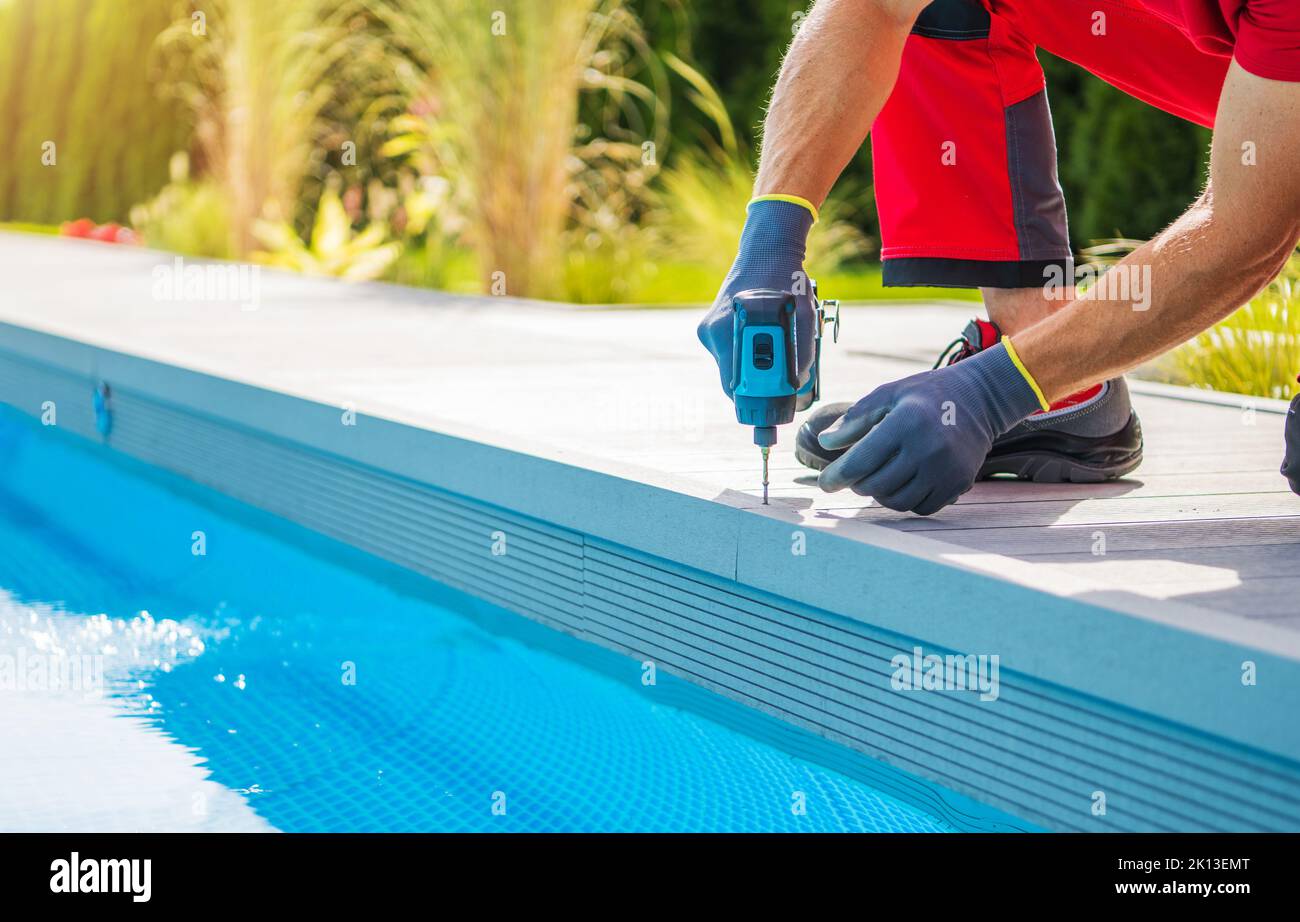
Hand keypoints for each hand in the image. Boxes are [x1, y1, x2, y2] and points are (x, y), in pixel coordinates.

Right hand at [697, 197, 817, 401]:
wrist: (767, 249)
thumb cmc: (787, 282)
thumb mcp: (804, 318)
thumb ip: (802, 354)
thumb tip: (799, 385)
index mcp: (729, 332)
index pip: (733, 387)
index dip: (754, 401)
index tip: (771, 408)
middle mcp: (713, 333)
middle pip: (731, 381)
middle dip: (755, 387)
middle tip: (779, 386)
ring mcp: (709, 330)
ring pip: (729, 367)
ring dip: (750, 369)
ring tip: (774, 353)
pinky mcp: (710, 327)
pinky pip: (728, 353)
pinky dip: (744, 354)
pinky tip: (761, 338)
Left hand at [816, 343, 1043, 514]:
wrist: (980, 399)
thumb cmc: (926, 395)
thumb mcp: (889, 394)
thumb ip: (856, 418)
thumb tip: (824, 442)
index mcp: (906, 423)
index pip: (861, 461)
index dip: (836, 476)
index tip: (824, 483)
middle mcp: (928, 449)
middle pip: (876, 486)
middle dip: (858, 484)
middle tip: (856, 475)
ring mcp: (946, 469)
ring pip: (898, 502)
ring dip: (881, 494)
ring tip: (879, 477)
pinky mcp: (959, 483)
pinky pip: (922, 507)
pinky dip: (906, 501)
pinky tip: (904, 483)